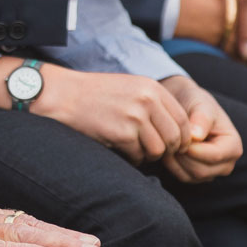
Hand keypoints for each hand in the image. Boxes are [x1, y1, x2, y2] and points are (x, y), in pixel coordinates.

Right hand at [33, 64, 189, 164]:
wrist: (63, 95)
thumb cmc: (95, 94)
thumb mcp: (130, 88)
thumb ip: (155, 104)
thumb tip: (181, 131)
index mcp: (152, 88)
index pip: (184, 120)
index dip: (182, 137)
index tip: (172, 145)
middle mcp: (147, 101)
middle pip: (175, 138)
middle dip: (167, 150)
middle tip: (152, 151)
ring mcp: (135, 117)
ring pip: (158, 150)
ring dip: (148, 155)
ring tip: (133, 149)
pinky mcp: (122, 134)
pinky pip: (138, 156)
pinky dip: (132, 158)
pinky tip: (119, 149)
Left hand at [159, 77, 241, 183]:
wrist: (184, 105)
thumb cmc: (195, 102)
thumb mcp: (200, 105)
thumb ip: (201, 118)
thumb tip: (196, 136)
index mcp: (233, 146)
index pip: (214, 156)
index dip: (192, 149)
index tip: (177, 136)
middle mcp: (226, 163)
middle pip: (201, 170)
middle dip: (181, 156)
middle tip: (167, 138)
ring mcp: (212, 172)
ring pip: (190, 176)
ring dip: (174, 161)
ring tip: (166, 141)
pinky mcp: (197, 176)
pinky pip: (182, 177)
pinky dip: (171, 166)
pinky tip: (166, 149)